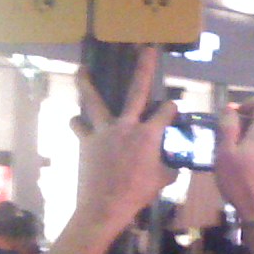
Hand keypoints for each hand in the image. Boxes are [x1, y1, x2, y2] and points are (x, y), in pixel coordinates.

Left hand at [41, 46, 173, 253]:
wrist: (105, 205)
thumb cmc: (139, 193)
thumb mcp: (164, 180)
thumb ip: (170, 165)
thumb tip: (176, 162)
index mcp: (149, 134)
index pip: (166, 111)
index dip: (171, 108)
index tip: (173, 108)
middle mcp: (127, 125)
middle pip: (136, 91)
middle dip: (143, 68)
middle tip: (146, 49)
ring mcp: (104, 131)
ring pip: (94, 101)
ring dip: (87, 84)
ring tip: (81, 69)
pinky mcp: (86, 141)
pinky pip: (79, 126)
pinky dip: (78, 123)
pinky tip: (77, 120)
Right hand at [214, 98, 253, 221]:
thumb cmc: (239, 180)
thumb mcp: (225, 152)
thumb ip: (228, 127)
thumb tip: (230, 108)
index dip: (250, 102)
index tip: (233, 113)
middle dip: (241, 122)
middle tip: (222, 136)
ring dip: (242, 137)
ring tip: (225, 151)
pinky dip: (248, 148)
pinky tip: (235, 163)